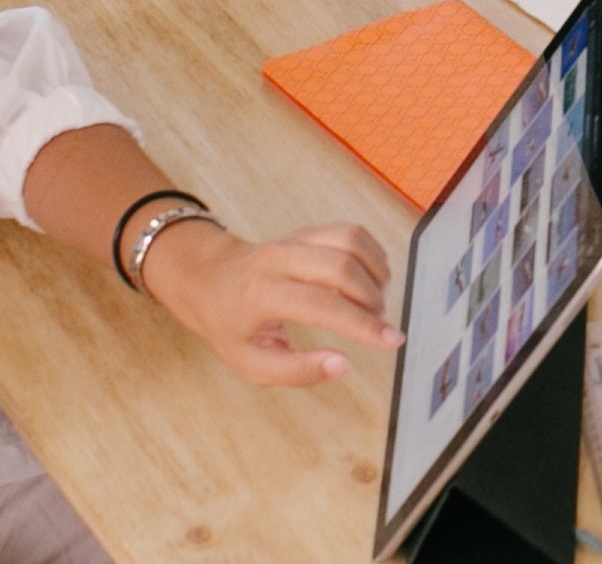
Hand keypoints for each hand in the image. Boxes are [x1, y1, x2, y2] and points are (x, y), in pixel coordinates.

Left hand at [139, 219, 397, 388]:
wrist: (209, 278)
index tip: (392, 341)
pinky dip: (371, 254)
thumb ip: (296, 370)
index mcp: (261, 294)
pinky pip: (350, 232)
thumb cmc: (231, 325)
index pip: (322, 305)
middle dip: (371, 299)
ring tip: (376, 301)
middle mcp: (280, 259)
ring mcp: (294, 239)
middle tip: (378, 325)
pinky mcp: (308, 231)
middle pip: (341, 267)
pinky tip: (371, 278)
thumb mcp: (250, 362)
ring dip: (375, 272)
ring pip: (350, 241)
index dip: (362, 325)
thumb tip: (342, 365)